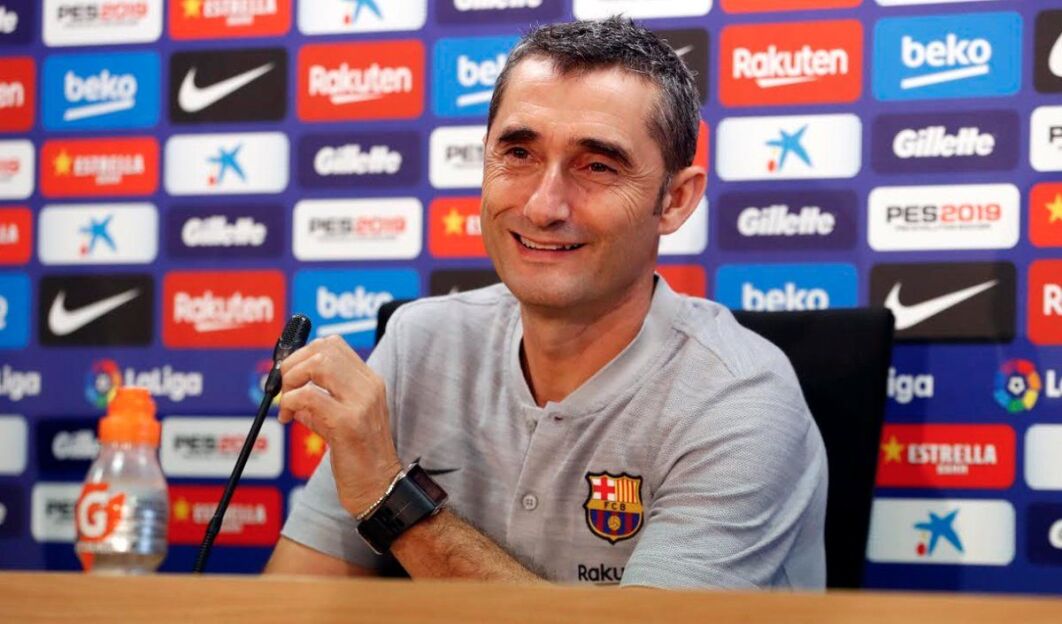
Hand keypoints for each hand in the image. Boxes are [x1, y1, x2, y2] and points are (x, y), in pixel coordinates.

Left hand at [278, 335, 402, 517]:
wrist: (380, 489)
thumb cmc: (360, 459)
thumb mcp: (341, 421)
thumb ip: (320, 402)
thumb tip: (290, 391)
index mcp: (370, 382)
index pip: (334, 345)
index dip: (303, 353)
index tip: (290, 375)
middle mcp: (369, 387)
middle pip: (325, 348)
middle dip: (294, 364)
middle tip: (284, 390)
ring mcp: (361, 403)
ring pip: (319, 364)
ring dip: (293, 380)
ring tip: (288, 404)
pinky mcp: (348, 423)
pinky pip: (310, 396)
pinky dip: (291, 402)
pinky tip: (290, 418)